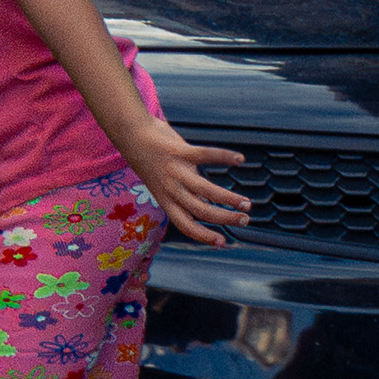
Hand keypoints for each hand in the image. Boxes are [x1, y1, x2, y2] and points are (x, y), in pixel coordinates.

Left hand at [121, 104, 246, 246]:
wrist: (131, 136)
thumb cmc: (151, 162)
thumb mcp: (163, 184)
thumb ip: (183, 193)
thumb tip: (207, 200)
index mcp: (166, 200)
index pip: (185, 224)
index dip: (203, 235)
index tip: (223, 241)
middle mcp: (171, 189)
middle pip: (201, 210)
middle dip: (225, 218)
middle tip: (245, 219)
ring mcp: (176, 170)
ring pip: (205, 188)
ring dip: (228, 198)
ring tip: (247, 203)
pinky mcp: (180, 150)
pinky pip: (206, 154)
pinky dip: (224, 157)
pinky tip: (240, 159)